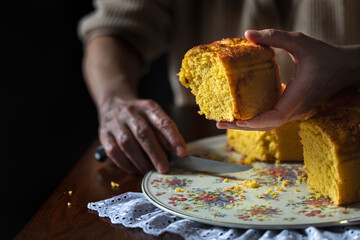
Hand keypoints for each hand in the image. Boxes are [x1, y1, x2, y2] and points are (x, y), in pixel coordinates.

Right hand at [99, 97, 186, 173]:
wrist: (113, 104)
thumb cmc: (139, 116)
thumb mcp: (153, 116)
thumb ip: (163, 132)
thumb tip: (174, 153)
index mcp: (148, 107)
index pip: (162, 122)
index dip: (173, 138)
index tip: (181, 152)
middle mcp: (130, 113)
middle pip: (143, 134)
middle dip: (155, 153)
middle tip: (164, 168)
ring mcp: (115, 123)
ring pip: (127, 144)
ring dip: (140, 161)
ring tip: (149, 171)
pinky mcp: (104, 135)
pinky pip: (114, 152)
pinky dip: (126, 164)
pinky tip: (135, 169)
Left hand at [217, 29, 359, 130]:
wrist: (345, 69)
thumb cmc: (325, 55)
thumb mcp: (300, 41)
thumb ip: (275, 37)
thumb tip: (247, 34)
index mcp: (299, 95)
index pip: (276, 116)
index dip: (255, 121)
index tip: (237, 120)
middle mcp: (297, 109)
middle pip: (267, 125)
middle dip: (242, 126)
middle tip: (219, 122)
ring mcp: (296, 112)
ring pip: (269, 125)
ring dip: (247, 125)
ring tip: (225, 121)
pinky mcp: (294, 110)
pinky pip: (273, 119)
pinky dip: (256, 120)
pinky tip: (242, 114)